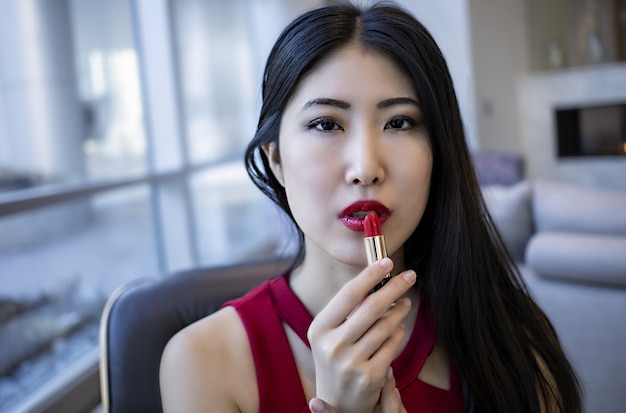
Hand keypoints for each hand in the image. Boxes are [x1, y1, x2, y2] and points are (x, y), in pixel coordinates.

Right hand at [307, 258, 415, 412]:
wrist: (337, 401)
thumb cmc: (336, 358)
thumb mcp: (330, 334)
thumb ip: (348, 311)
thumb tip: (377, 278)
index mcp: (319, 329)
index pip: (348, 294)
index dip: (370, 275)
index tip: (388, 262)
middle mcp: (332, 345)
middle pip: (371, 307)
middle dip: (394, 287)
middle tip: (410, 276)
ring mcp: (351, 363)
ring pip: (385, 325)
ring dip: (400, 310)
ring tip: (405, 303)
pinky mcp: (370, 376)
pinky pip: (392, 344)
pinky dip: (398, 332)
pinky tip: (398, 327)